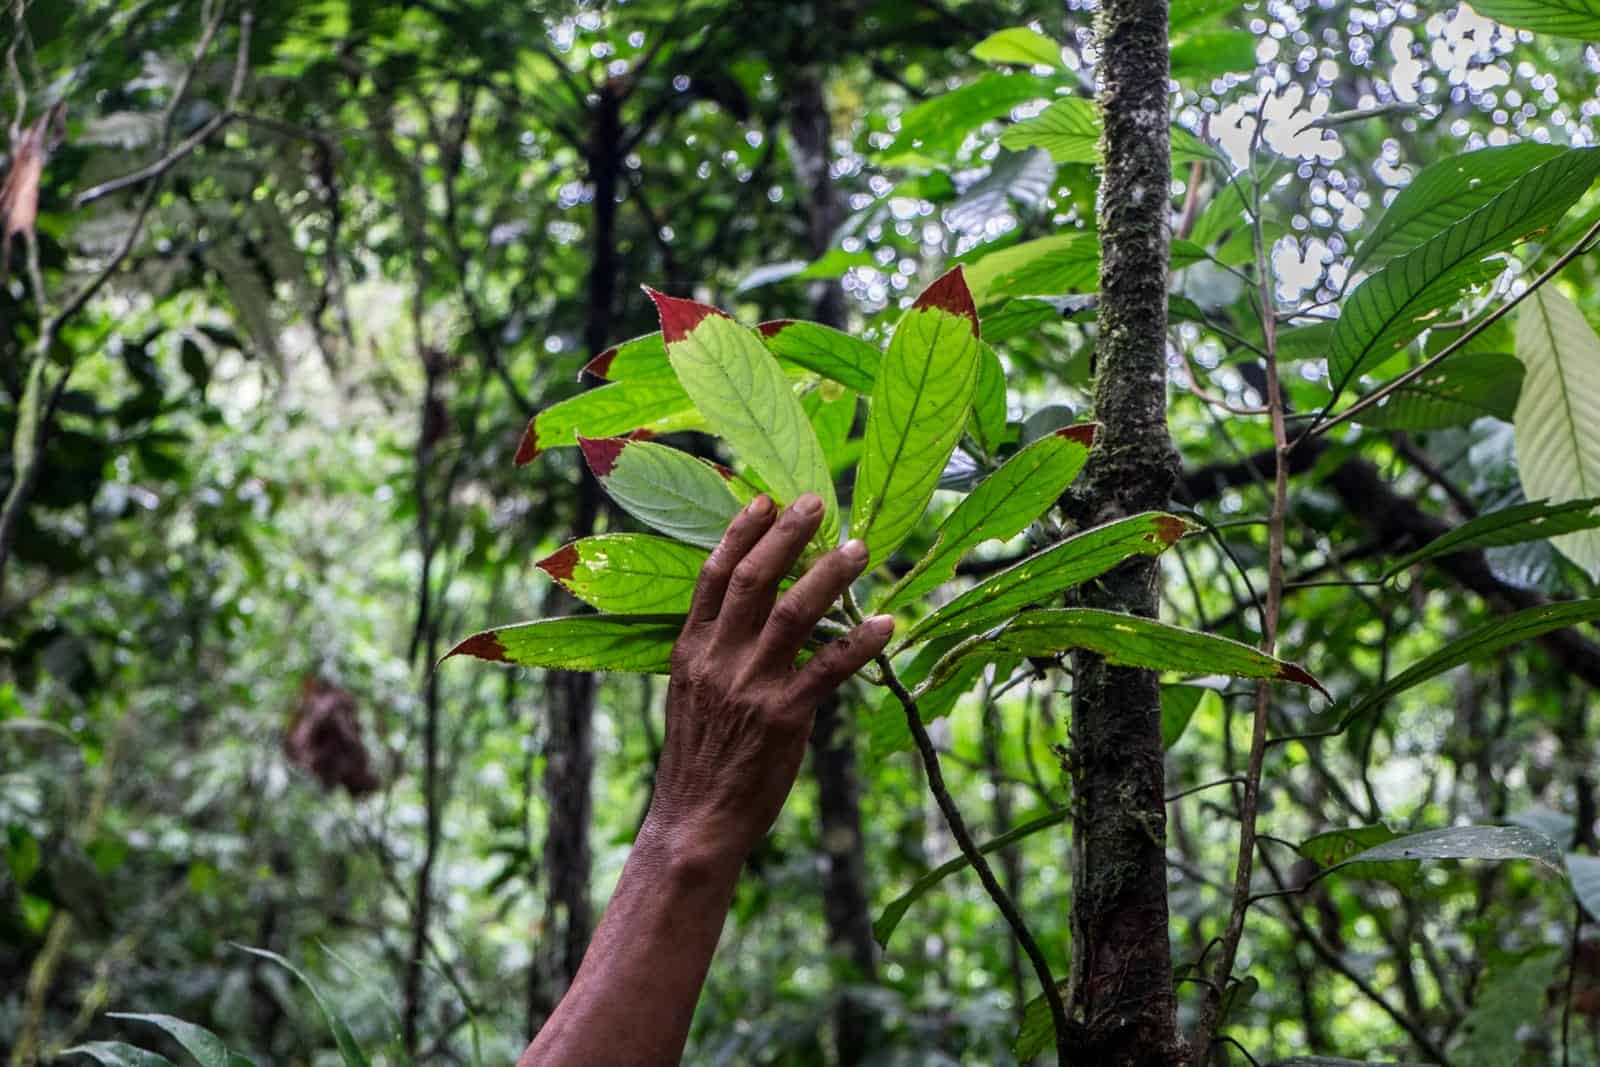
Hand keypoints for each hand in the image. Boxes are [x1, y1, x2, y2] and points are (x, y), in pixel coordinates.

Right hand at [644, 492, 894, 870]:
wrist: (695, 821)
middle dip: (786, 536)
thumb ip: (715, 652)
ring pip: (793, 613)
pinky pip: (828, 669)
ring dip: (829, 574)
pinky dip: (859, 642)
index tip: (762, 500)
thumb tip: (748, 618)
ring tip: (859, 547)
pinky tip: (885, 622)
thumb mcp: (691, 694)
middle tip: (815, 502)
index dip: (739, 534)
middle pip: (753, 580)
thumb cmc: (700, 759)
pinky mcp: (783, 717)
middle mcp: (718, 659)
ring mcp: (750, 686)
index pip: (713, 576)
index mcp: (691, 649)